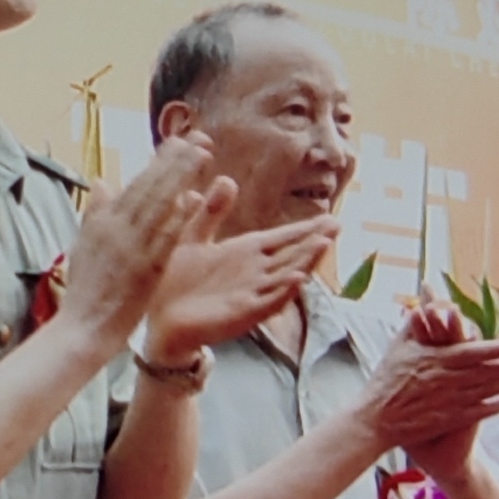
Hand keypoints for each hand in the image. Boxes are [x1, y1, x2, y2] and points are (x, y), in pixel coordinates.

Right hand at [55, 136, 232, 353]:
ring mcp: (131, 247)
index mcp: (103, 221)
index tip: (179, 141)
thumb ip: (96, 212)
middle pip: (149, 185)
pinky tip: (192, 200)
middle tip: (199, 138)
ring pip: (158, 203)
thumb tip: (102, 181)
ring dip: (181, 177)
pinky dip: (176, 217)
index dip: (159, 160)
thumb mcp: (83, 245)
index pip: (135, 182)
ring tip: (201, 154)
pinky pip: (163, 237)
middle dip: (175, 159)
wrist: (83, 328)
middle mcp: (116, 229)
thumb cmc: (85, 291)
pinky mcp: (145, 268)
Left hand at [145, 212, 332, 362]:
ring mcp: (252, 294)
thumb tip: (226, 179)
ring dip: (306, 262)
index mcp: (246, 253)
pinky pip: (268, 302)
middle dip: (314, 241)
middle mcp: (255, 272)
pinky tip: (297, 279)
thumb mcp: (193, 238)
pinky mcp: (242, 314)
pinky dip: (283, 291)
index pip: (283, 238)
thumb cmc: (178, 281)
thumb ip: (211, 212)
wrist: (161, 319)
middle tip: (337, 225)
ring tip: (324, 244)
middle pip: (292, 254)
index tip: (329, 217)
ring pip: (286, 276)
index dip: (305, 229)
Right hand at [362, 302, 498, 468]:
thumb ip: (414, 325)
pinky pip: (481, 411)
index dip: (497, 350)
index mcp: (435, 360)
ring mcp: (450, 401)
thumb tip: (426, 305)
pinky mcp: (449, 419)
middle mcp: (446, 380)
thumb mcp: (397, 347)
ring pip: (489, 390)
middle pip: (488, 371)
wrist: (375, 419)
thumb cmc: (385, 380)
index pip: (473, 353)